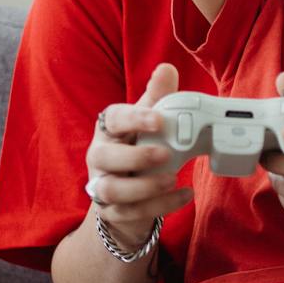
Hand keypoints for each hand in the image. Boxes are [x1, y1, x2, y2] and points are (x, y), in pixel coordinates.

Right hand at [84, 62, 193, 248]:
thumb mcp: (147, 122)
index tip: (159, 119)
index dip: (135, 118)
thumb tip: (167, 69)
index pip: (113, 118)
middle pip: (104, 157)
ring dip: (143, 187)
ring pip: (112, 190)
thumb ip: (157, 97)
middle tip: (166, 154)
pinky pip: (130, 213)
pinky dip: (159, 206)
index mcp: (108, 129)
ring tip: (172, 179)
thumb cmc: (136, 147)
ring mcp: (102, 186)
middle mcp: (99, 157)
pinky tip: (184, 195)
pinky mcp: (111, 211)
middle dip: (135, 157)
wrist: (125, 193)